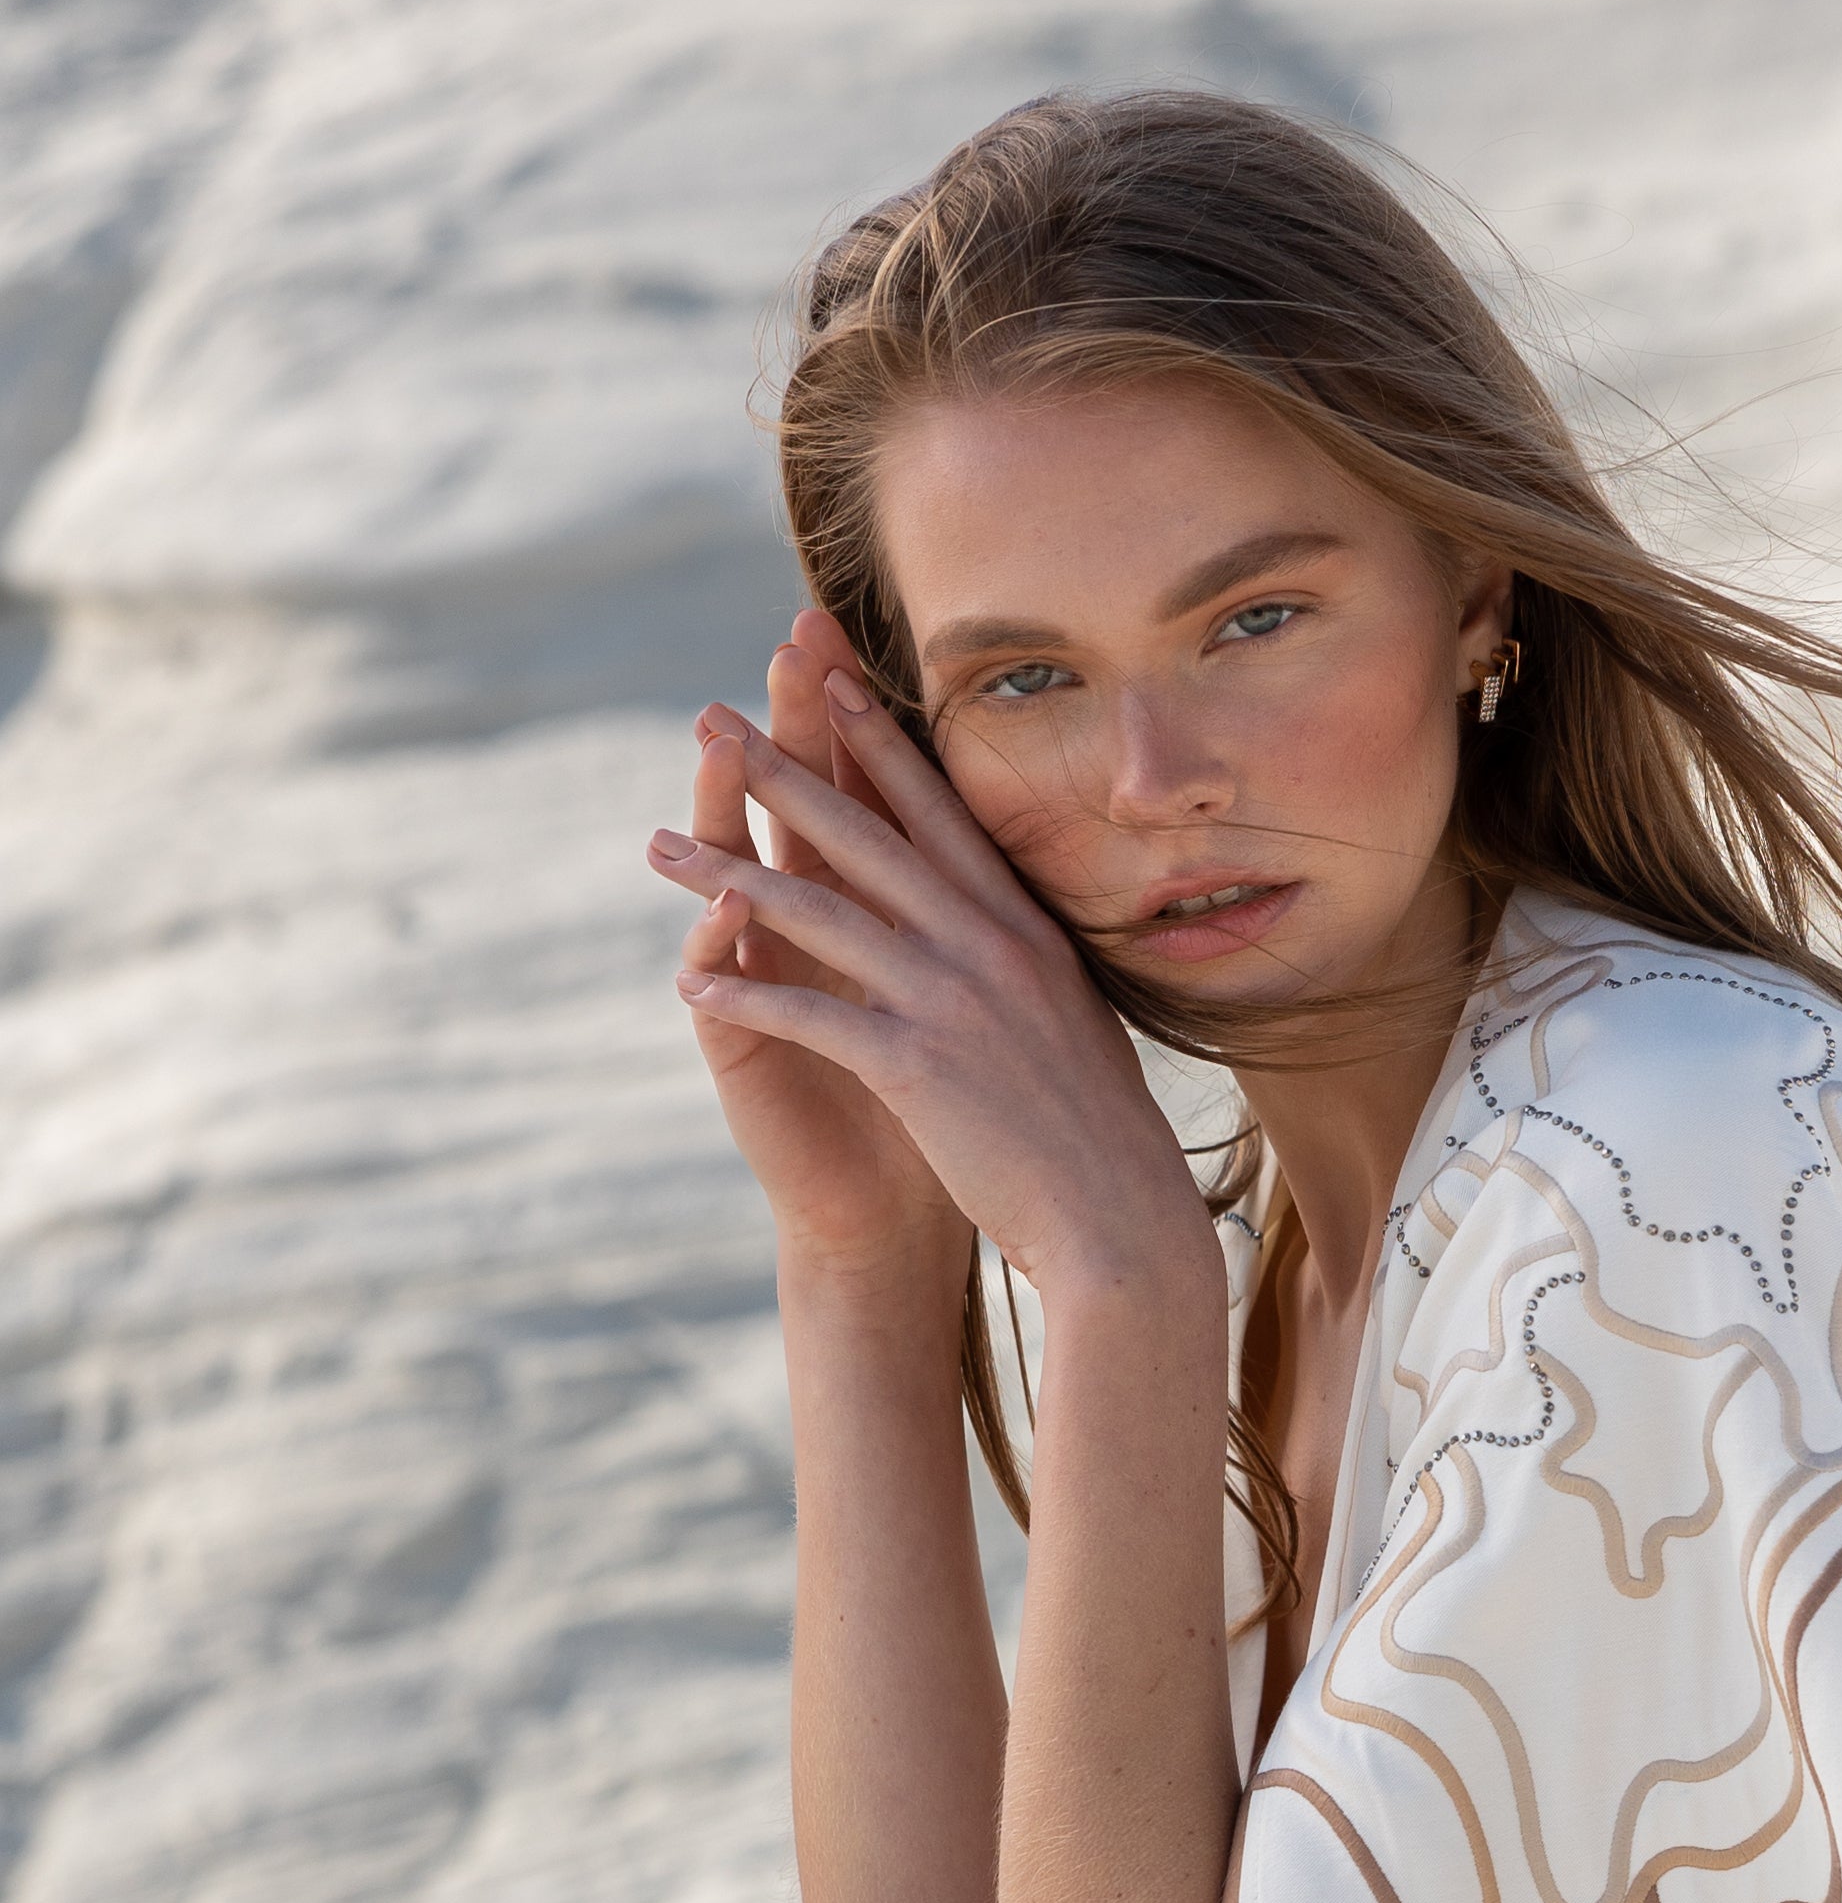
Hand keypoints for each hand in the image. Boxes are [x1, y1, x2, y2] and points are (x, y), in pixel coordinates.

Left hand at [653, 660, 1213, 1313]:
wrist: (1121, 1220)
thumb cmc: (1103, 1135)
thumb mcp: (1078, 1018)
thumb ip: (1036, 963)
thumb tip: (1025, 927)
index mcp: (1025, 928)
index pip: (940, 813)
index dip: (879, 742)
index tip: (830, 682)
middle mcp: (986, 946)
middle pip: (864, 837)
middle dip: (781, 771)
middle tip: (714, 718)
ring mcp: (948, 1000)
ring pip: (818, 913)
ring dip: (726, 874)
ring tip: (659, 845)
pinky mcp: (913, 1065)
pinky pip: (808, 1013)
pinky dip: (745, 992)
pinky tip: (687, 978)